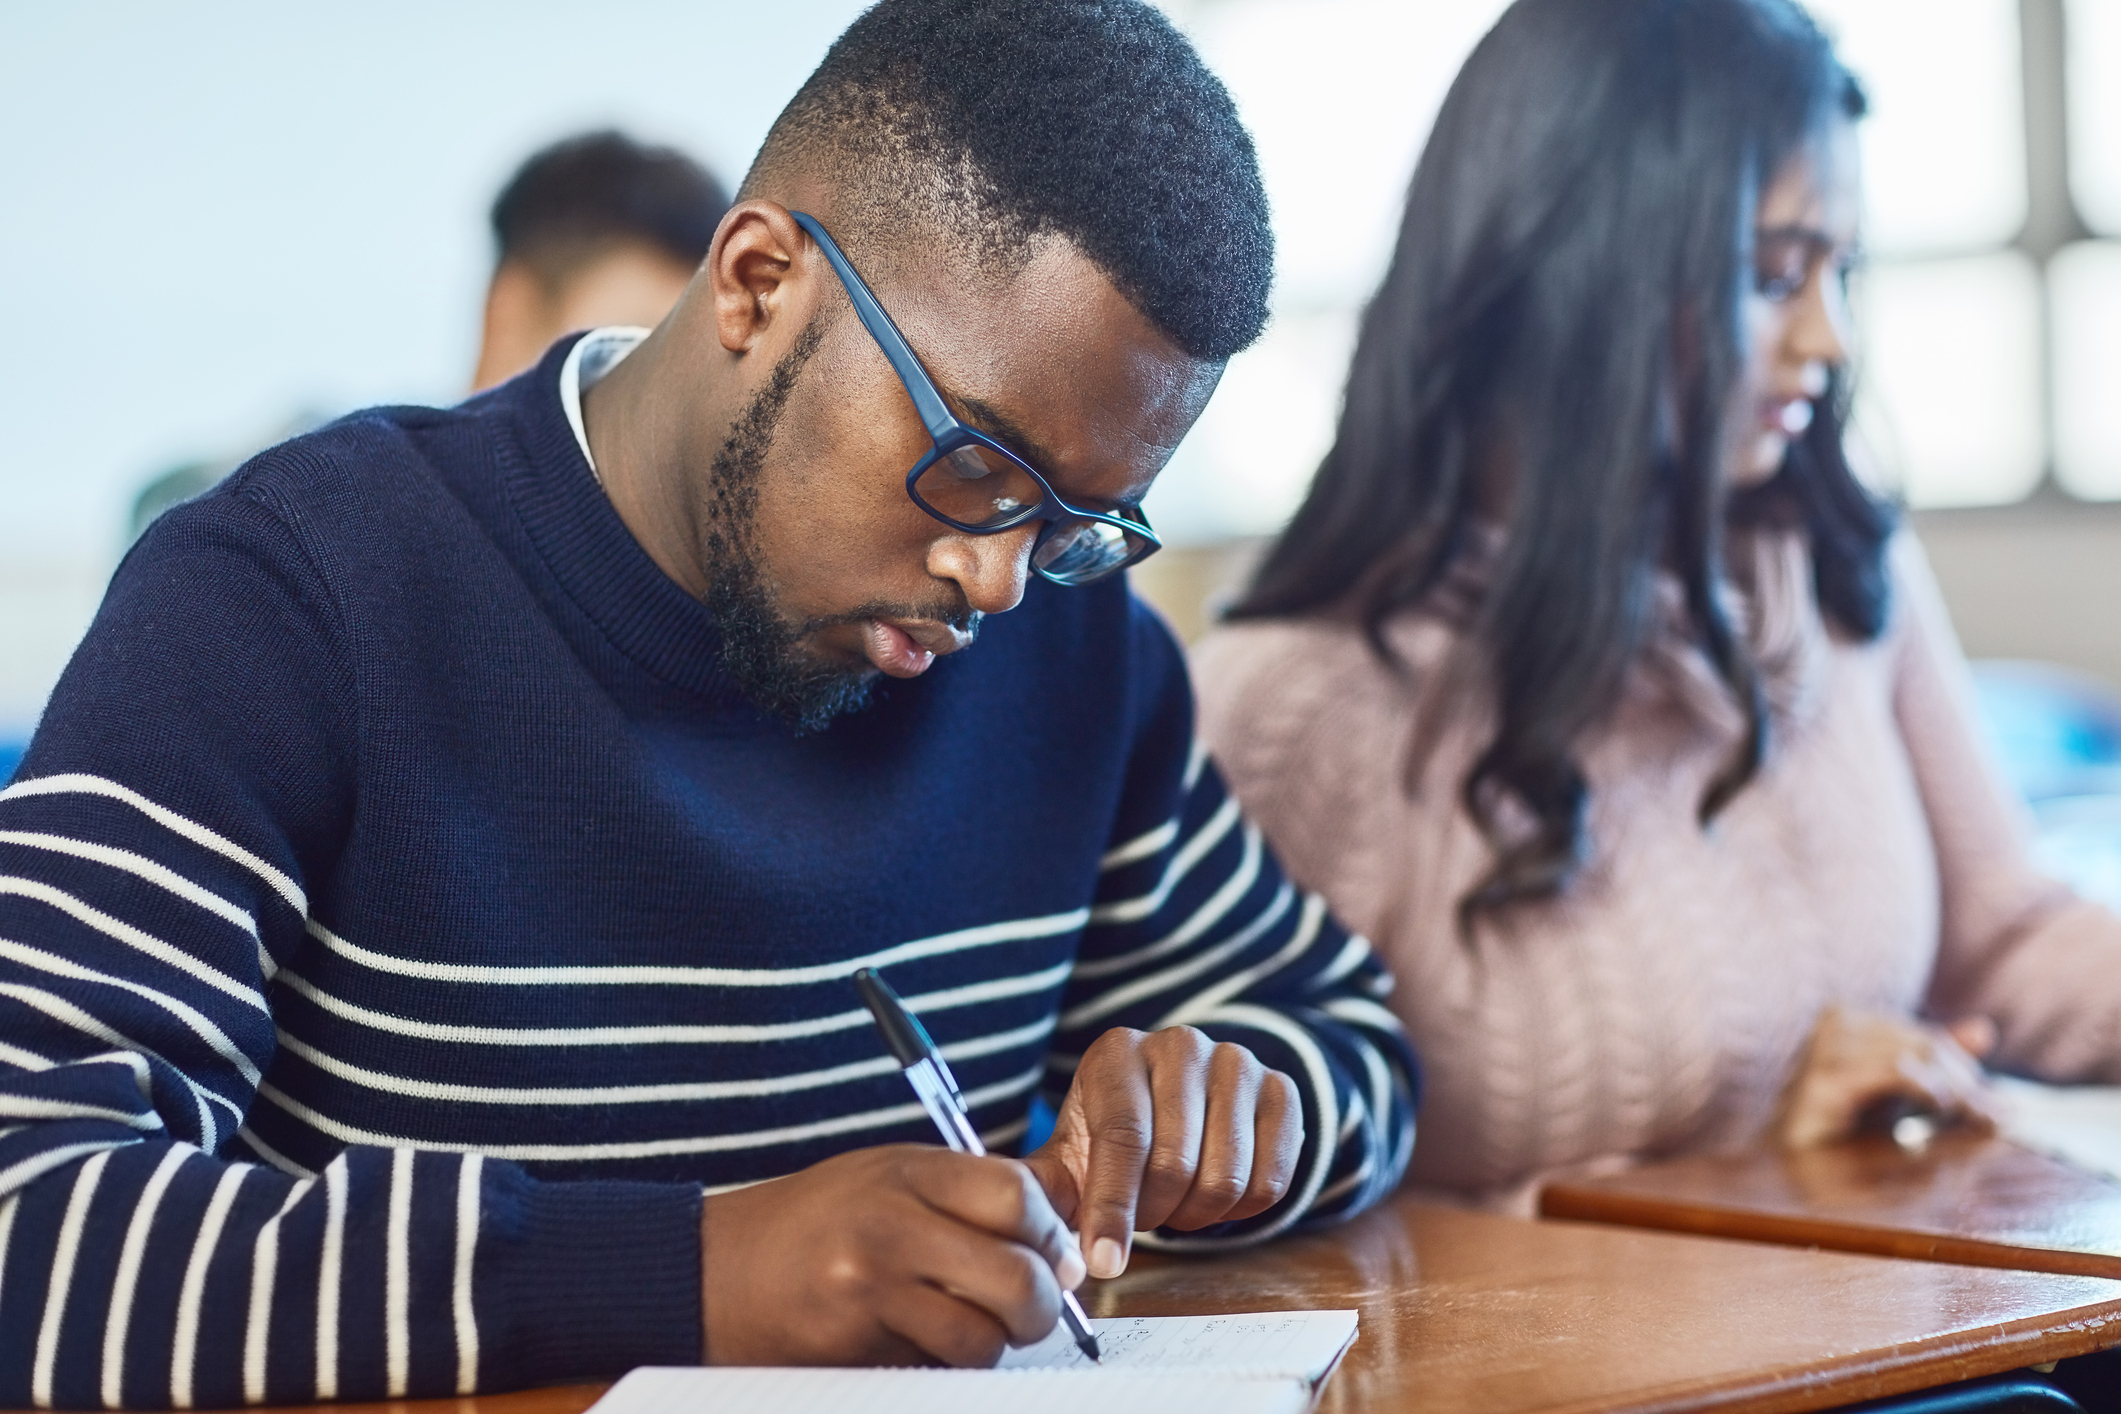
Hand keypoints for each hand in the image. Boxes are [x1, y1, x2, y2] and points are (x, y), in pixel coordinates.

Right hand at [699, 1144, 1087, 1365]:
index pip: (1016, 1196)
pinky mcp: (855, 1344)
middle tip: (1033, 1309)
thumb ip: (971, 1190)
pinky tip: (919, 1344)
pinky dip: (945, 1366)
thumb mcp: (889, 1177)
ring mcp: (870, 1288)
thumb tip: (1066, 1212)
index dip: (1051, 1233)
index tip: (1054, 1255)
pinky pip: (936, 1368)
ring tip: (967, 1330)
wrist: (710, 1272)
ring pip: (983, 1337)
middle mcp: (890, 1223)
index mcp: (906, 1171)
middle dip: (1043, 1304)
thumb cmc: (811, 1224)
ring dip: (992, 1345)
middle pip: (1017, 1274)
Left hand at [1022, 1025, 1301, 1279]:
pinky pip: (1271, 1180)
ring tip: (1176, 1199)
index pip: (1123, 1139)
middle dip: (1155, 1213)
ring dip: (1197, 1213)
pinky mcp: (1282, 1090)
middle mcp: (1179, 1045)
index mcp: (1118, 1054)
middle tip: (1145, 1214)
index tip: (1105, 1263)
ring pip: (1227, 1177)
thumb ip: (1045, 1188)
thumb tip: (1021, 1225)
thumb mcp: (1072, 1153)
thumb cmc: (1116, 1134)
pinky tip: (1213, 1190)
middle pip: (1176, 1165)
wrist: (1182, 1101)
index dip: (1113, 1209)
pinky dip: (1241, 1210)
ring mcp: (1237, 1062)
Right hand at [1777, 1005, 2002, 1149]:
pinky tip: (1939, 1105)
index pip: (1923, 1037)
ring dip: (1954, 1089)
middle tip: (1998, 1115)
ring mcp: (1824, 1051)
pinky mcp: (1824, 1083)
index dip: (1964, 1066)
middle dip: (1966, 1081)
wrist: (1786, 1163)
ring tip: (1978, 1117)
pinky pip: (1891, 1071)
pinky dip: (1924, 1086)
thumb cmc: (1836, 1129)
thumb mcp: (1891, 1093)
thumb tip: (1984, 1030)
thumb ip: (1932, 1062)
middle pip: (1922, 1044)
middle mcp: (1833, 1025)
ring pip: (1912, 1055)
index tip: (1998, 1101)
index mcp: (1847, 1019)